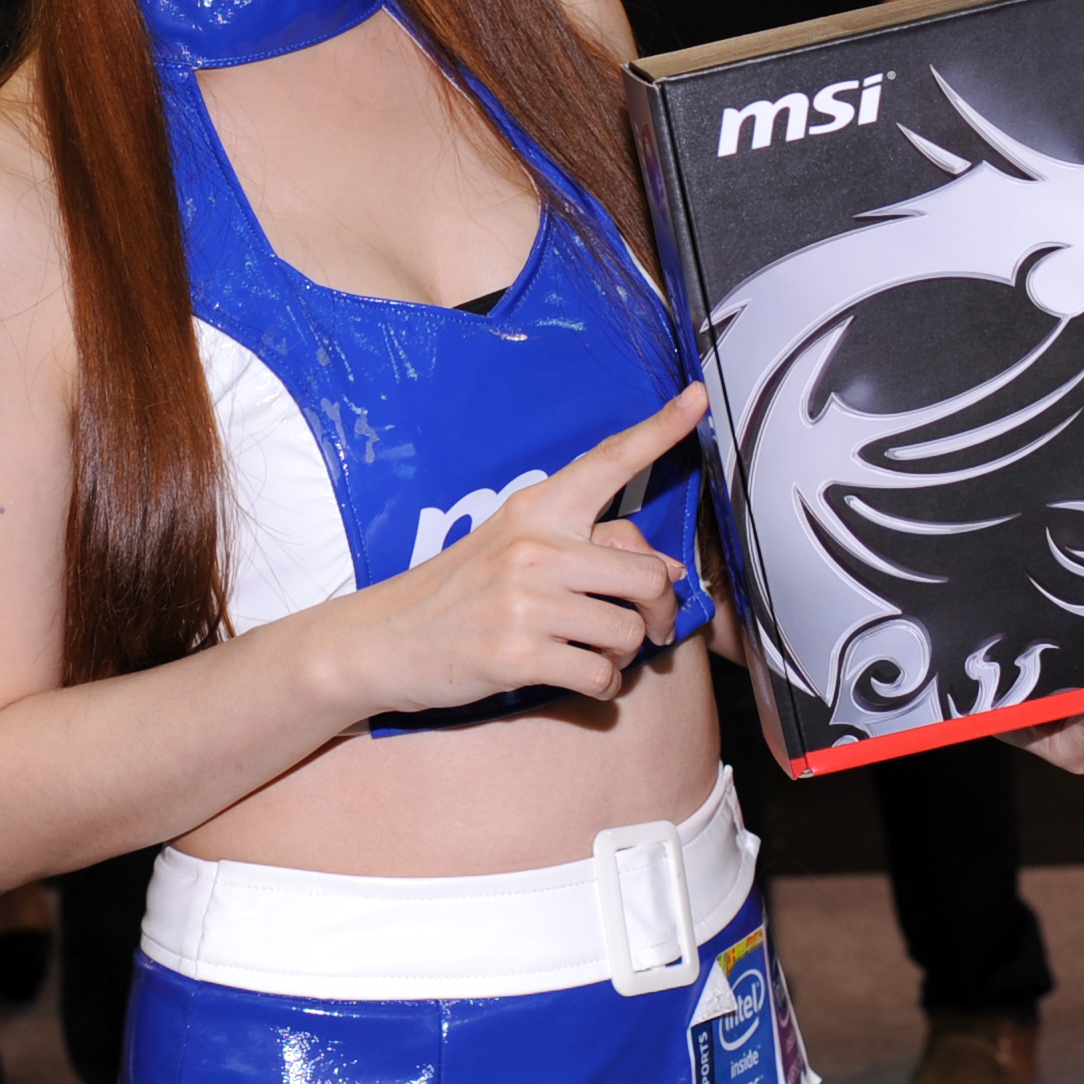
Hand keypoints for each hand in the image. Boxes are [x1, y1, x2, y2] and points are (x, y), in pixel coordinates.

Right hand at [333, 384, 707, 717]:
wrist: (385, 639)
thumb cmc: (458, 592)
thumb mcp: (513, 549)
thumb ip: (587, 549)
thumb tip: (669, 572)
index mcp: (536, 509)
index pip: (607, 462)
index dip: (660, 429)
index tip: (698, 397)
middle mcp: (535, 547)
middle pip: (648, 574)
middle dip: (661, 610)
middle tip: (652, 625)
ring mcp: (526, 601)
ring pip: (630, 631)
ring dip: (625, 654)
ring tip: (596, 652)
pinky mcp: (518, 654)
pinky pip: (601, 675)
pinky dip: (602, 686)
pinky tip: (579, 677)